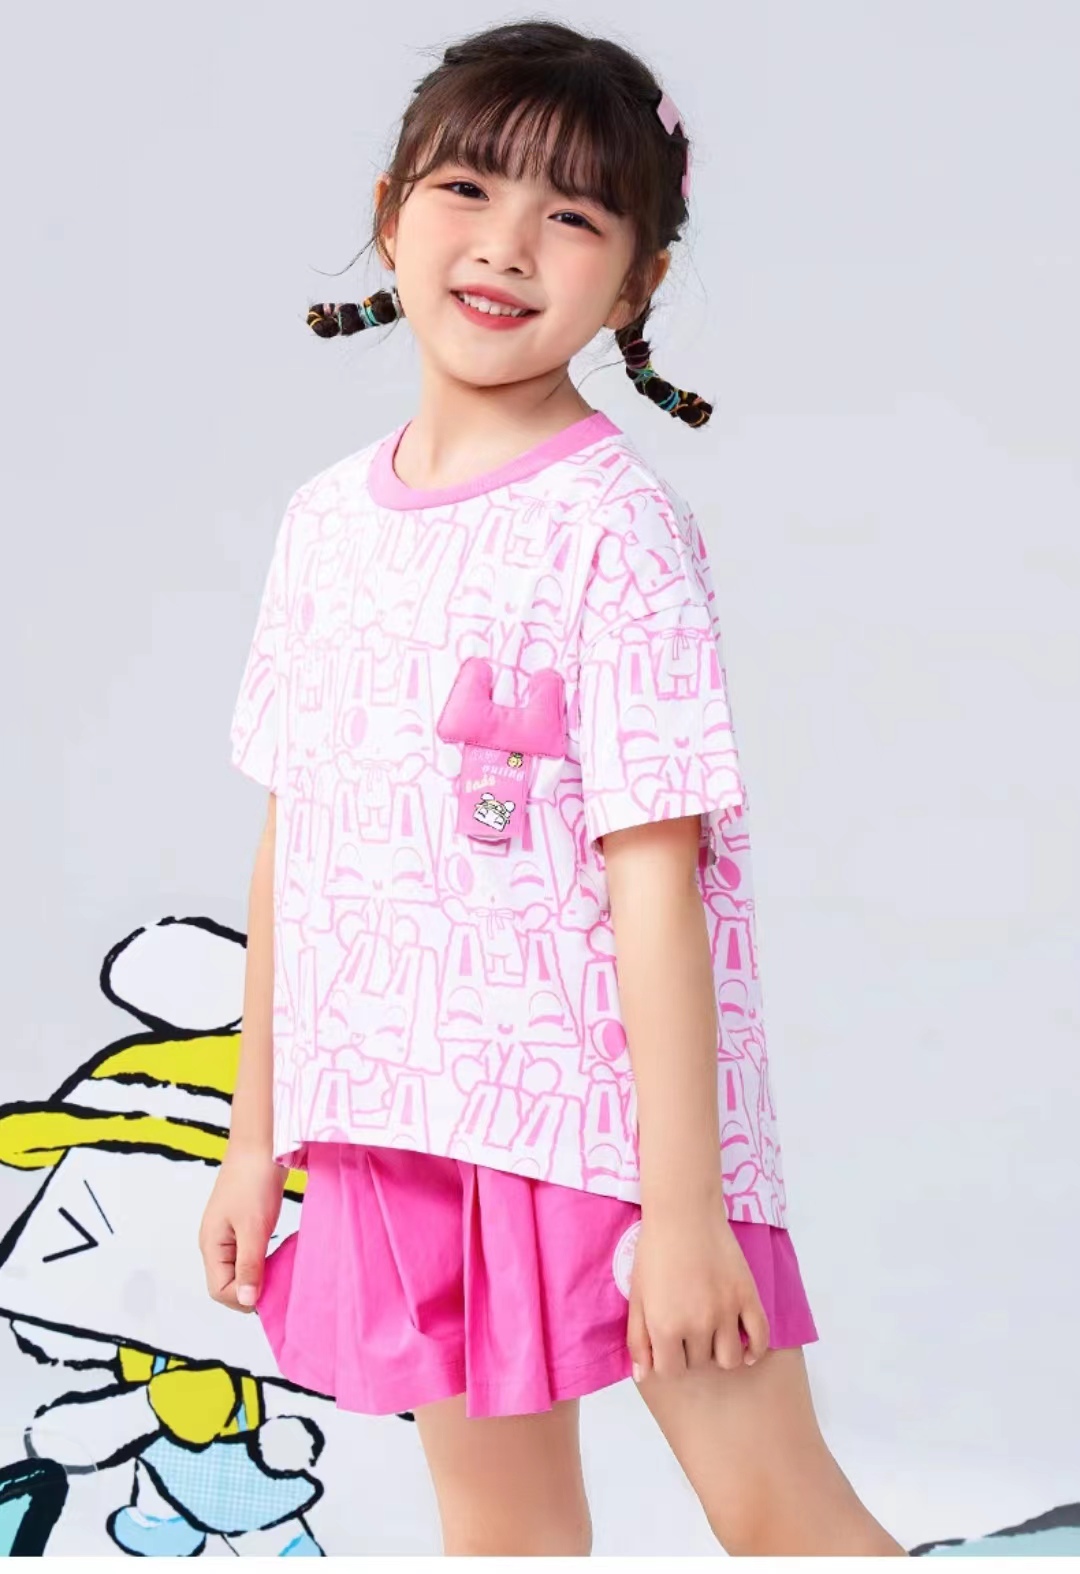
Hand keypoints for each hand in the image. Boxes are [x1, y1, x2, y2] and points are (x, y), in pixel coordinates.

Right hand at [198, 1147, 285, 1312]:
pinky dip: (263, 1259)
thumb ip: (249, 1266)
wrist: (260, 1143)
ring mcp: (227, 1233)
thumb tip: (248, 1301)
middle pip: (228, 1283)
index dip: (244, 1297)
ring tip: (281, 1269)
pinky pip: (248, 1254)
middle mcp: (214, 1243)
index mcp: (211, 1245)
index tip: (271, 1290)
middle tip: (279, 1281)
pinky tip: (279, 1254)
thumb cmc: (254, 1181)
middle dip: (252, 1288)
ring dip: (260, 1274)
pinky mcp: (241, 1224)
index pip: (220, 1291)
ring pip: (239, 1269)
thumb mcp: (254, 1228)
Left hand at [627, 1194, 770, 1379]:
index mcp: (665, 1326)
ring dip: (720, 1353)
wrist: (683, 1214)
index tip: (669, 1345)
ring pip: (730, 1359)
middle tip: (688, 1327)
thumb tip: (643, 1376)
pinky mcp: (748, 1297)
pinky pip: (760, 1338)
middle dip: (692, 1352)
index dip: (668, 1360)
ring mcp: (726, 1312)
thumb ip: (638, 1339)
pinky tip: (747, 1349)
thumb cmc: (655, 1252)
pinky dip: (755, 1350)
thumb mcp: (637, 1296)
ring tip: (713, 1335)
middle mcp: (697, 1325)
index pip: (671, 1371)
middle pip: (699, 1363)